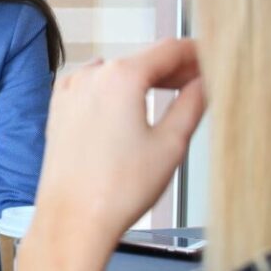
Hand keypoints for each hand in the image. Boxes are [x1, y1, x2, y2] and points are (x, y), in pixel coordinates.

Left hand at [12, 39, 206, 270]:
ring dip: (145, 80)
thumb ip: (192, 104)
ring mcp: (70, 92)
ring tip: (172, 94)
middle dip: (174, 69)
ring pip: (117, 74)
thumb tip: (204, 83)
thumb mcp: (171, 144)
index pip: (169, 49)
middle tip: (201, 80)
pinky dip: (117, 93)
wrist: (73, 221)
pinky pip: (95, 90)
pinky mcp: (58, 112)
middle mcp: (90, 76)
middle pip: (142, 60)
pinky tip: (133, 109)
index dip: (197, 52)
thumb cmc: (116, 191)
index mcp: (120, 77)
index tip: (212, 57)